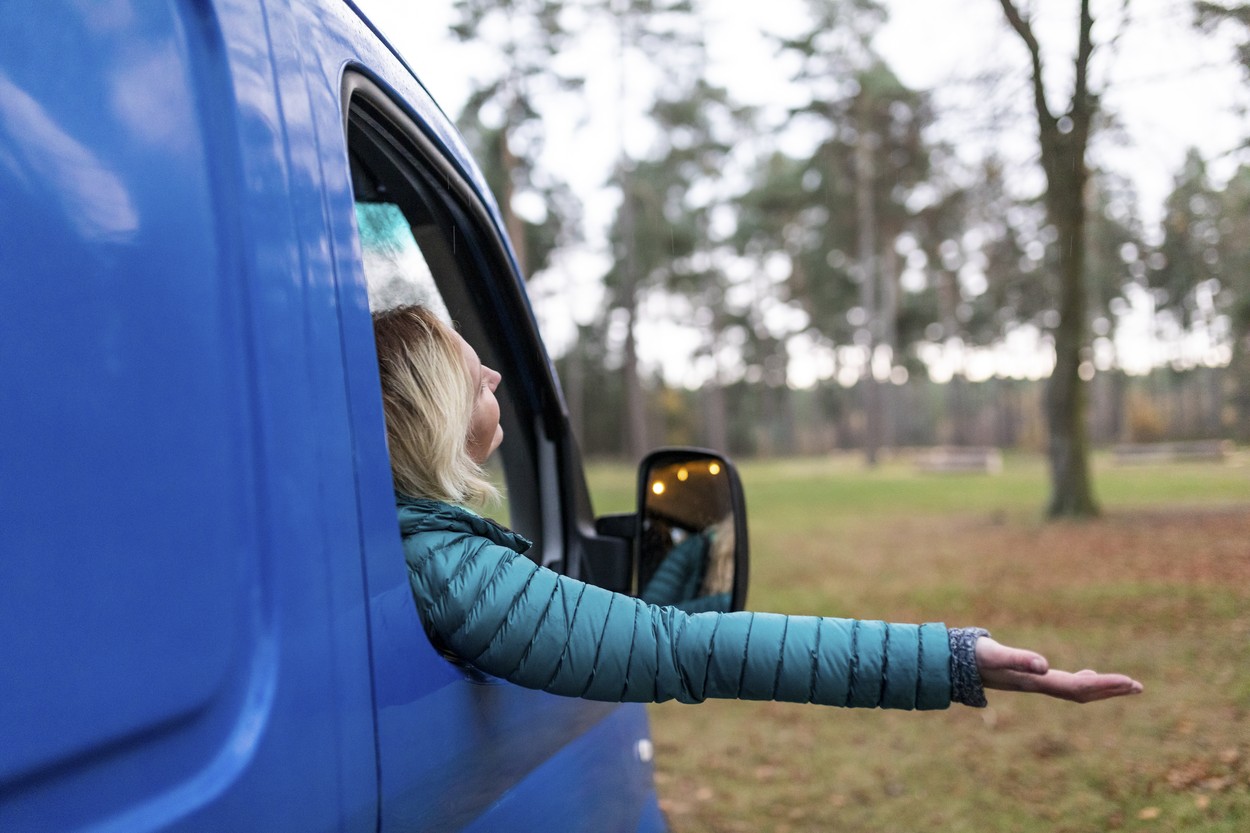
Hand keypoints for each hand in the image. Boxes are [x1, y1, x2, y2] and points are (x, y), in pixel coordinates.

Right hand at [975, 637, 1143, 702]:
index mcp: (1036, 682)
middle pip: (1081, 693)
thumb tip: (1044, 664)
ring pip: (1075, 690)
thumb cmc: (974, 657)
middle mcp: (1039, 685)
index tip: (1129, 682)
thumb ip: (1019, 659)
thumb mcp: (996, 655)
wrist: (953, 665)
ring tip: (1124, 685)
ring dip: (1100, 688)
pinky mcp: (1030, 677)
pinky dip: (1082, 681)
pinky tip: (1088, 677)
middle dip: (1110, 690)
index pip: (1078, 687)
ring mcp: (1035, 683)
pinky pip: (1063, 683)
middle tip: (1138, 687)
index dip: (1104, 685)